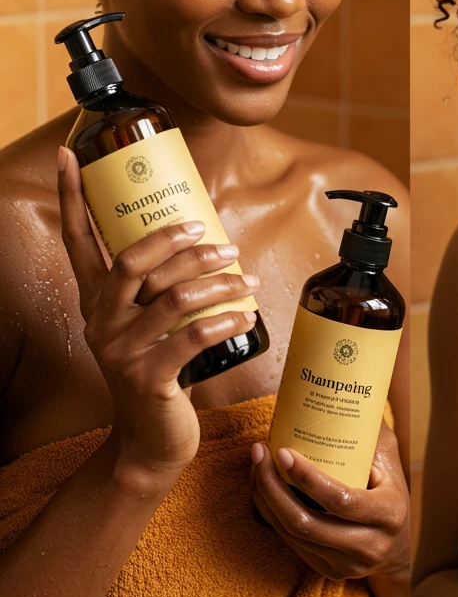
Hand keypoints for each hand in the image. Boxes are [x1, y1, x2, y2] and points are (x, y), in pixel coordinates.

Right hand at [58, 145, 259, 481]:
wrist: (151, 441)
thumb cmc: (160, 370)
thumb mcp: (151, 323)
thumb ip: (162, 286)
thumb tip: (205, 235)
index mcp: (96, 302)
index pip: (77, 241)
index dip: (72, 198)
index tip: (70, 155)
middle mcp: (101, 322)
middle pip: (132, 262)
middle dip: (176, 241)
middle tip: (213, 232)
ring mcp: (121, 352)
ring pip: (172, 298)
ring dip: (216, 281)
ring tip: (245, 275)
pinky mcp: (149, 378)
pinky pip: (192, 336)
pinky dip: (225, 319)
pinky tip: (247, 313)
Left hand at [249, 421, 409, 582]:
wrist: (396, 544)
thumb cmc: (389, 489)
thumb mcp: (389, 460)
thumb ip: (372, 432)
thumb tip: (351, 396)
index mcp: (389, 515)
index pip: (340, 500)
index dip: (307, 478)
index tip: (283, 451)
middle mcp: (368, 547)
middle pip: (305, 523)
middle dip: (272, 487)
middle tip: (259, 453)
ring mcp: (346, 565)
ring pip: (291, 534)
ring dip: (265, 499)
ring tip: (255, 465)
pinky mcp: (327, 571)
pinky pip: (289, 542)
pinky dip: (270, 515)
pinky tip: (262, 489)